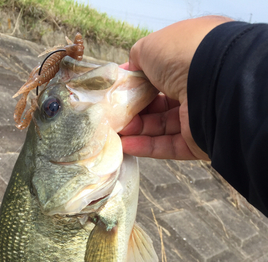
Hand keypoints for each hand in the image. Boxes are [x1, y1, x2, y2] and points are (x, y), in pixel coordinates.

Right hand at [120, 16, 231, 160]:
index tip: (118, 91)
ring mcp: (198, 117)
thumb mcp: (151, 47)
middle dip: (134, 110)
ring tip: (116, 131)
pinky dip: (146, 146)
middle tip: (115, 114)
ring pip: (162, 126)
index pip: (160, 75)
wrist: (213, 81)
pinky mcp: (197, 142)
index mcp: (192, 60)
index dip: (138, 84)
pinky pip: (168, 145)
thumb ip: (137, 59)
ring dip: (137, 130)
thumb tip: (130, 70)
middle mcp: (197, 87)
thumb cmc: (183, 55)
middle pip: (159, 104)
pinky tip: (126, 145)